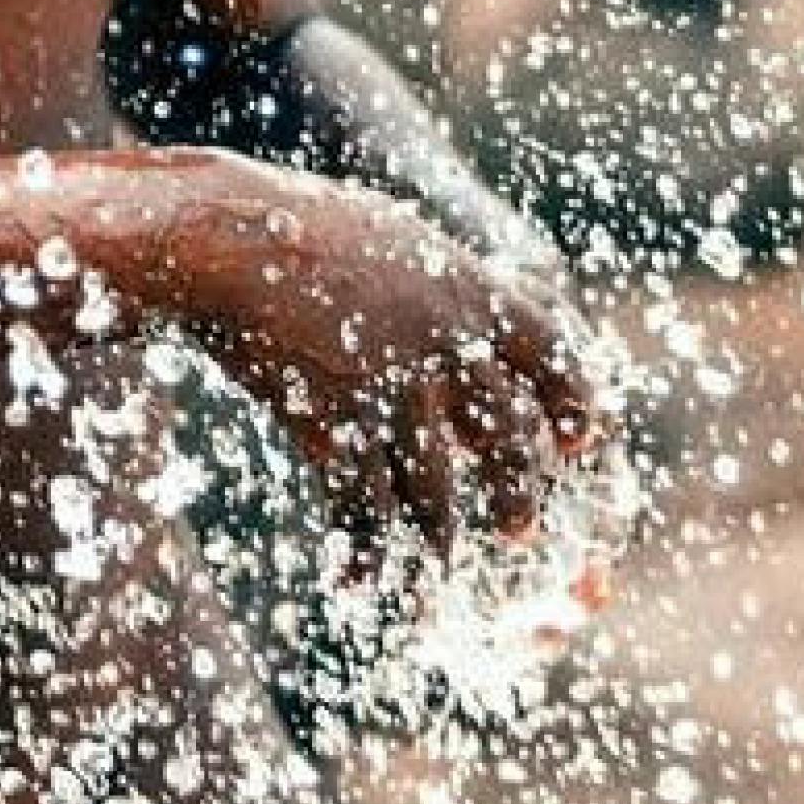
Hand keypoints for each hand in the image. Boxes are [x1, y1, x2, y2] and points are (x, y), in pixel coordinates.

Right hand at [192, 185, 602, 561]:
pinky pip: (363, 511)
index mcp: (469, 292)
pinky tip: (354, 578)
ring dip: (440, 535)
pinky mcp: (339, 427)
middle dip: (517, 491)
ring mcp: (396, 392)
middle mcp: (447, 347)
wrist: (227, 238)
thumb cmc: (299, 225)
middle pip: (508, 438)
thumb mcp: (392, 237)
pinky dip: (362, 552)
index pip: (554, 357)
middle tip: (519, 526)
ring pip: (438, 492)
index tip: (577, 437)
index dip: (570, 404)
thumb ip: (436, 284)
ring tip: (439, 559)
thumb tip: (464, 313)